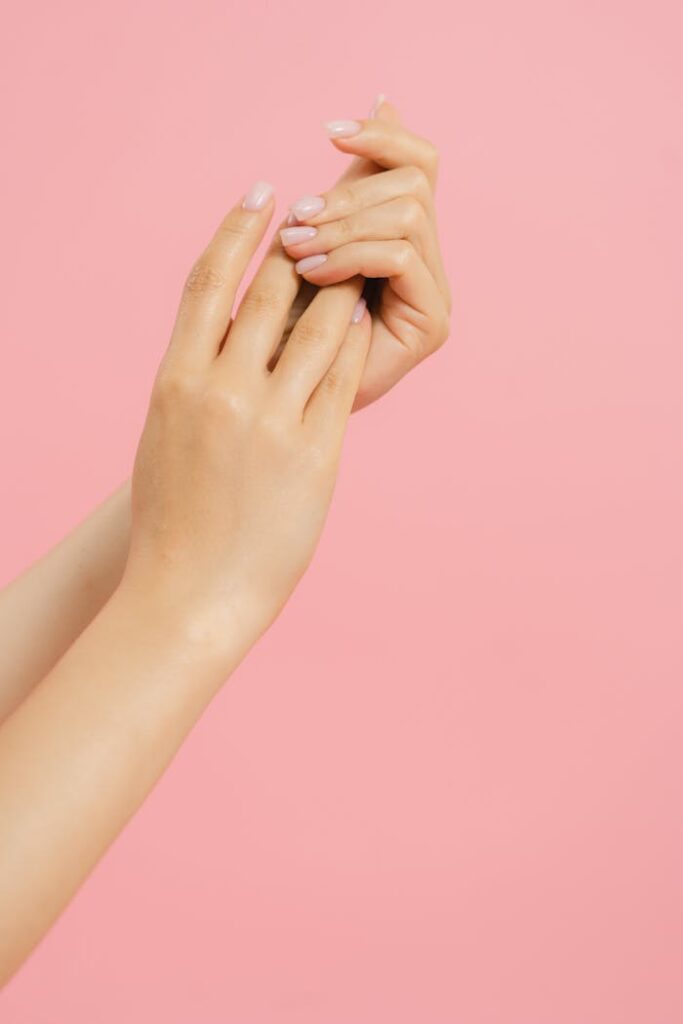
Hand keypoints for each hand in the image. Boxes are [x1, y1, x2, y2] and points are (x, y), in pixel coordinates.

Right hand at [121, 182, 369, 652]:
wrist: (190, 592)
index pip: (207, 282)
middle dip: (303, 248)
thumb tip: (223, 334)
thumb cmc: (174, 515)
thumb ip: (193, 378)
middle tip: (324, 216)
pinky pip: (347, 378)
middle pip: (271, 293)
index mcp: (176, 379)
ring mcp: (273, 421)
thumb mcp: (165, 431)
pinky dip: (359, 341)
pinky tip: (369, 320)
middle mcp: (223, 391)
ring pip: (322, 328)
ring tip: (358, 263)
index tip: (261, 190)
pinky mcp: (317, 454)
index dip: (237, 229)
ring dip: (343, 288)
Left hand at [279, 97, 450, 409]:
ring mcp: (436, 292)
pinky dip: (351, 254)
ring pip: (408, 212)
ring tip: (295, 251)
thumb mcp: (312, 235)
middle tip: (295, 223)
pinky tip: (314, 275)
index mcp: (405, 234)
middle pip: (415, 181)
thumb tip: (384, 96)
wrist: (274, 401)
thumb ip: (346, 181)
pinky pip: (401, 255)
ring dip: (343, 223)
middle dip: (346, 194)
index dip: (381, 136)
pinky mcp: (433, 323)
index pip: (420, 161)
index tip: (328, 134)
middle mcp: (429, 260)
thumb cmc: (281, 322)